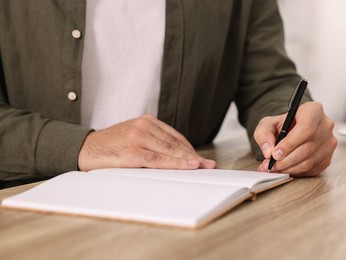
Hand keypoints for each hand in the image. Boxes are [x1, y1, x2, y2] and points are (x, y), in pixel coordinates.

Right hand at [78, 115, 216, 170]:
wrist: (85, 148)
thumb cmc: (111, 145)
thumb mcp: (133, 136)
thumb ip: (152, 141)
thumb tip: (174, 155)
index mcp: (146, 121)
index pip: (174, 136)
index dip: (189, 148)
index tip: (201, 157)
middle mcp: (144, 126)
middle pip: (175, 143)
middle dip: (193, 155)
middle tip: (209, 164)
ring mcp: (138, 138)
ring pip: (170, 151)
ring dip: (188, 160)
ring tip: (202, 167)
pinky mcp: (132, 151)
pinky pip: (158, 159)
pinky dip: (175, 163)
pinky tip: (188, 166)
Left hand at [255, 102, 336, 176]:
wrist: (291, 131)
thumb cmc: (282, 125)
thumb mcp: (268, 124)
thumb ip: (263, 134)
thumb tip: (268, 151)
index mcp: (313, 110)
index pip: (306, 128)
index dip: (290, 144)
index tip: (275, 154)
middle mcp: (325, 125)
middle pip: (308, 147)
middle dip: (286, 160)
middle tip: (272, 164)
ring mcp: (329, 143)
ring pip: (310, 161)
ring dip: (290, 168)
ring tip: (275, 168)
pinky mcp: (328, 158)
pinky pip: (312, 169)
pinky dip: (296, 172)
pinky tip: (285, 169)